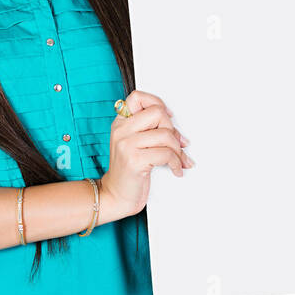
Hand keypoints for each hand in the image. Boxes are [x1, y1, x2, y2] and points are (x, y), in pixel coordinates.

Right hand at [99, 89, 192, 218]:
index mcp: (120, 123)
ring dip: (178, 150)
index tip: (168, 117)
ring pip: (165, 134)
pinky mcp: (134, 160)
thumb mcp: (132, 145)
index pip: (138, 97)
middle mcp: (121, 131)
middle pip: (157, 113)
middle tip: (176, 144)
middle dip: (172, 129)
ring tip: (179, 159)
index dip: (156, 103)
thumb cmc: (128, 172)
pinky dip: (177, 163)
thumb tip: (178, 131)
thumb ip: (148, 131)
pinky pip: (166, 154)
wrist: (115, 196)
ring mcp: (126, 145)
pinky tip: (176, 169)